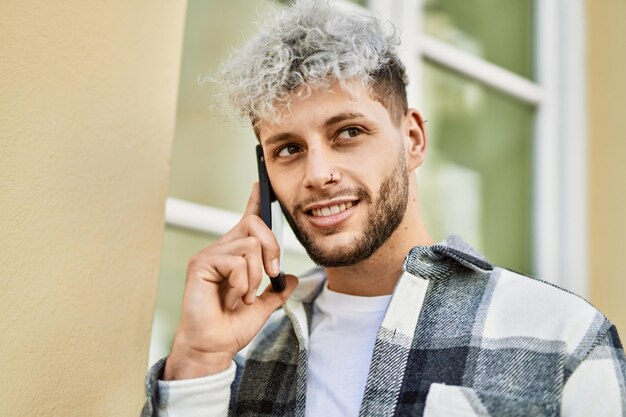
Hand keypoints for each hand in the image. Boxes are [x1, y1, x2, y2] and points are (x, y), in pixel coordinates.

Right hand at [163, 183, 297, 379]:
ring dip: (254, 277)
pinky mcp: (201, 263)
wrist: (214, 347)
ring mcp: (210, 254)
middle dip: (272, 249)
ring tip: (244, 296)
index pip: (246, 221)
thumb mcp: (264, 306)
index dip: (255, 201)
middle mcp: (222, 249)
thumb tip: (293, 278)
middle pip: (256, 224)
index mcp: (236, 255)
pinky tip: (233, 298)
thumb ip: (277, 290)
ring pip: (250, 245)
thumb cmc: (231, 326)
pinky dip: (243, 285)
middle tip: (271, 275)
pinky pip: (236, 262)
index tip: (260, 183)